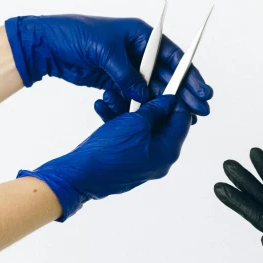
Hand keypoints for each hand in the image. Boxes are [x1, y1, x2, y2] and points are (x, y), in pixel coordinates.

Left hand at [4, 15, 212, 118]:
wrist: (47, 45)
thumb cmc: (75, 35)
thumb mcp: (105, 52)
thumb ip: (127, 75)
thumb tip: (144, 96)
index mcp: (142, 36)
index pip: (174, 56)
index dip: (190, 75)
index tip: (202, 91)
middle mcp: (138, 52)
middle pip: (167, 76)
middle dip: (183, 94)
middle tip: (199, 112)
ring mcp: (127, 68)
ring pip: (151, 90)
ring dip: (162, 104)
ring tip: (176, 120)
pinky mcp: (115, 82)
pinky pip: (132, 97)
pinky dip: (136, 107)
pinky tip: (141, 116)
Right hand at [18, 95, 190, 219]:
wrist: (79, 177)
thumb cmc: (108, 154)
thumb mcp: (135, 123)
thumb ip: (155, 110)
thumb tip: (169, 101)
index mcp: (168, 151)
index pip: (183, 121)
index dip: (176, 100)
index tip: (168, 85)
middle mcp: (158, 159)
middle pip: (161, 123)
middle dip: (146, 102)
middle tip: (136, 88)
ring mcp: (142, 161)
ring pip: (141, 128)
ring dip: (127, 109)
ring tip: (111, 97)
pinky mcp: (126, 160)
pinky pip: (128, 137)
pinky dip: (117, 122)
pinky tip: (104, 108)